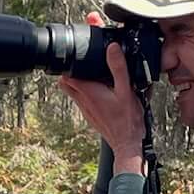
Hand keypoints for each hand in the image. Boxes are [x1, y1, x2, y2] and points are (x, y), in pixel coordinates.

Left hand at [59, 11, 145, 167]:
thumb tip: (112, 48)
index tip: (76, 51)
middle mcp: (82, 99)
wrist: (127, 144)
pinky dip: (87, 89)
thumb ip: (118, 68)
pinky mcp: (91, 113)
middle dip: (72, 68)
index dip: (69, 61)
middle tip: (83, 60)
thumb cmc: (127, 122)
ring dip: (80, 79)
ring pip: (73, 89)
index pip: (66, 73)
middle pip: (66, 80)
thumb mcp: (126, 90)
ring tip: (93, 71)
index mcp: (88, 91)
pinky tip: (102, 87)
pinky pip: (82, 98)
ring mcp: (85, 108)